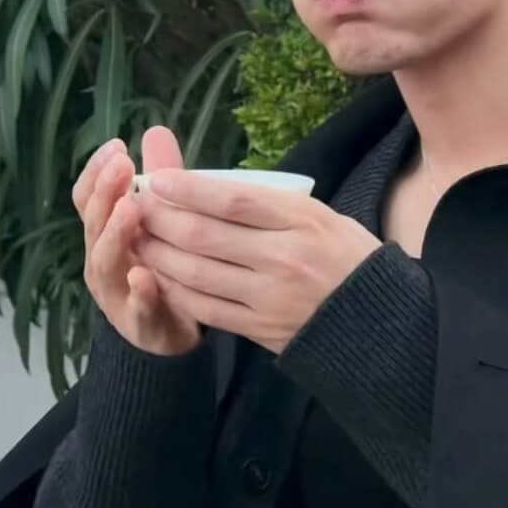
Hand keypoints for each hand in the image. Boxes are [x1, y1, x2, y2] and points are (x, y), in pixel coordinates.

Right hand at [73, 129, 201, 357]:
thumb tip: (155, 130)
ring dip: (115, 234)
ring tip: (129, 209)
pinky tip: (144, 276)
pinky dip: (138, 292)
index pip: (87, 199)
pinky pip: (136, 308)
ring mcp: (116, 294)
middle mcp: (101, 261)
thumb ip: (158, 178)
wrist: (172, 333)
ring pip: (105, 263)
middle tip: (122, 164)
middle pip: (93, 224)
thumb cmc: (163, 266)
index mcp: (104, 234)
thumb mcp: (161, 219)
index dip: (96, 172)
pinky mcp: (141, 324)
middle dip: (105, 193)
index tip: (116, 145)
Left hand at [132, 171, 382, 354]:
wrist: (374, 319)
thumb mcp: (317, 213)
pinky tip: (157, 276)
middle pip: (207, 236)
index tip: (158, 179)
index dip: (191, 189)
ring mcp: (268, 297)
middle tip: (134, 206)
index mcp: (301, 220)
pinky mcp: (259, 329)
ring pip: (198, 273)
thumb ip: (267, 201)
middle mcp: (283, 258)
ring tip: (135, 238)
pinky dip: (176, 290)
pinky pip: (205, 308)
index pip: (235, 200)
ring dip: (158, 255)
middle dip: (162, 220)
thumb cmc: (343, 253)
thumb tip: (206, 186)